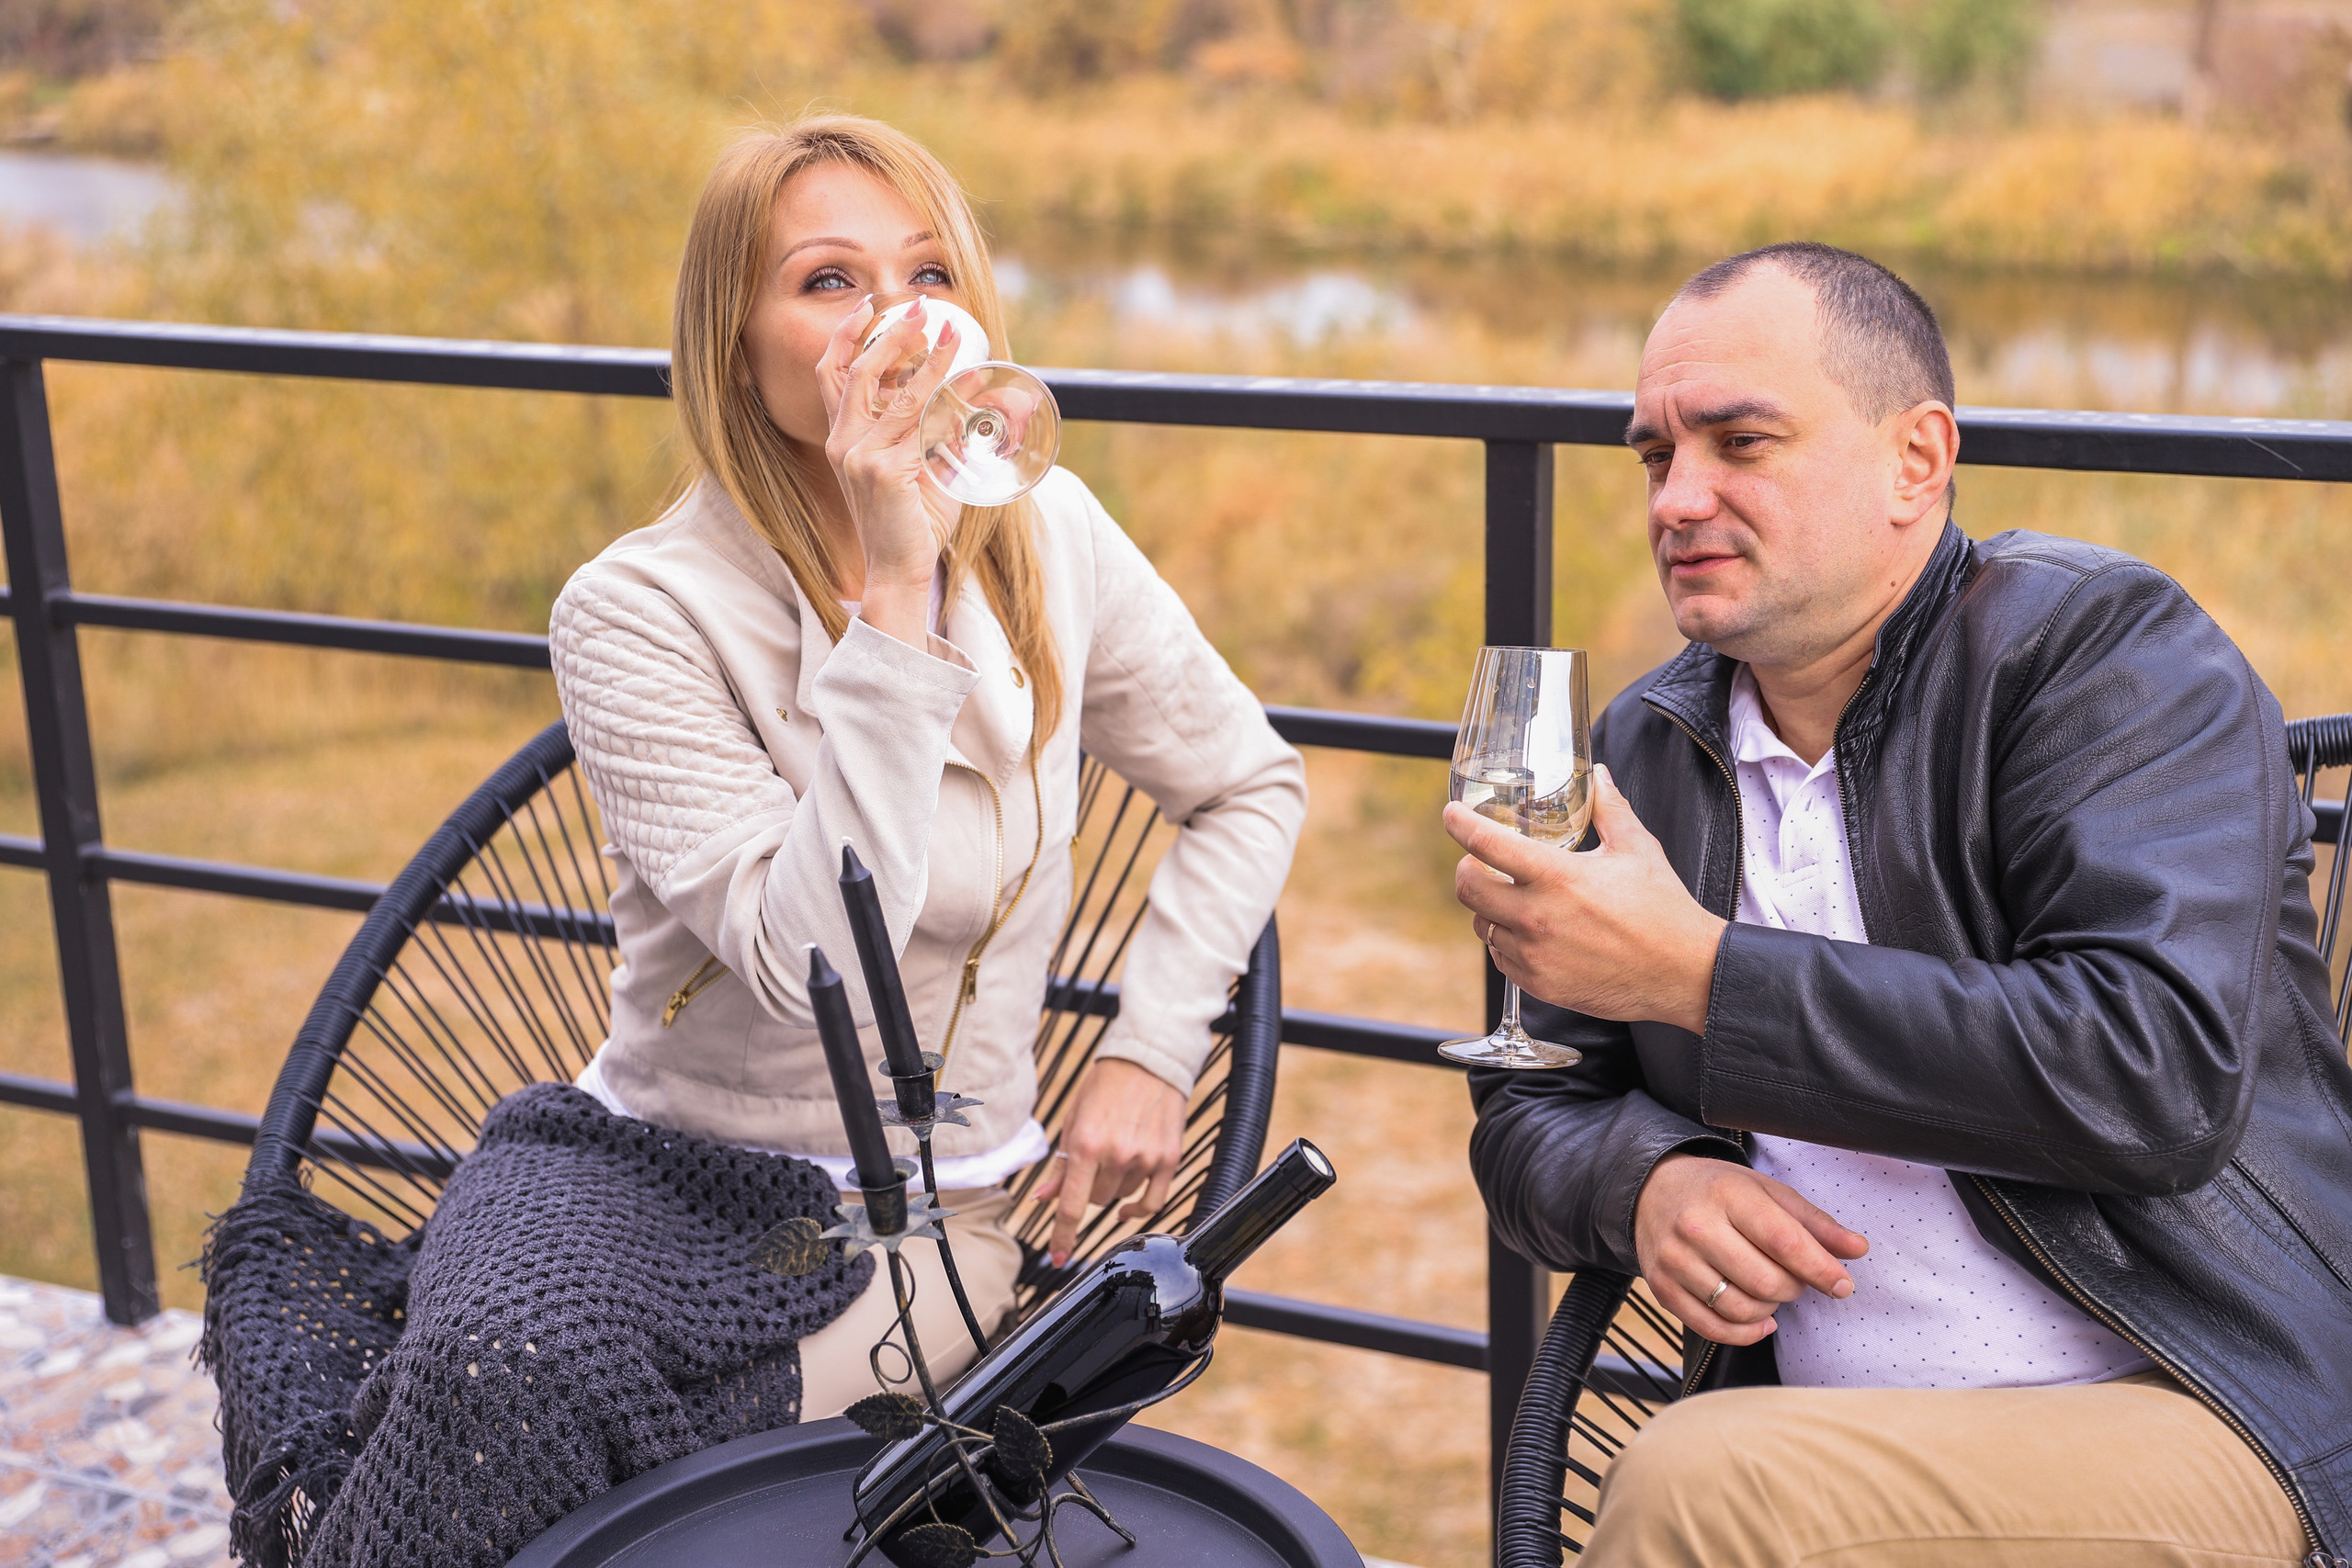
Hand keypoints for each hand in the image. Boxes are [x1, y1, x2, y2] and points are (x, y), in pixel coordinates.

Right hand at [816, 298, 959, 641]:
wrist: (898, 571)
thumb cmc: (912, 524)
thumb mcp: (923, 470)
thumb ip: (939, 435)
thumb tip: (976, 402)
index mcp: (843, 439)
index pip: (833, 375)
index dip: (846, 337)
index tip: (867, 307)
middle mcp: (844, 443)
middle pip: (855, 371)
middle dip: (887, 333)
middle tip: (919, 307)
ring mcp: (860, 456)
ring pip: (892, 391)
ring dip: (924, 356)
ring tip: (950, 332)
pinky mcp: (883, 470)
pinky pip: (919, 420)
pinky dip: (946, 393)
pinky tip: (969, 377)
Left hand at [1031, 1058, 1186, 1266]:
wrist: (1149, 1060)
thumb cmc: (1104, 1087)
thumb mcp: (1074, 1121)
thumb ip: (1062, 1165)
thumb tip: (1043, 1199)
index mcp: (1086, 1144)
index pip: (1072, 1205)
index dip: (1063, 1236)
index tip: (1059, 1257)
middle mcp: (1117, 1155)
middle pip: (1096, 1200)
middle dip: (1089, 1187)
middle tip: (1093, 1160)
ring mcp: (1146, 1158)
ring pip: (1121, 1198)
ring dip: (1114, 1187)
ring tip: (1116, 1153)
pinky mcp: (1170, 1158)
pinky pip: (1153, 1201)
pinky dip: (1138, 1208)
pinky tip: (1127, 1207)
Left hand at [1447, 763, 1726, 1032]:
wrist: (1684, 974)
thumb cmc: (1663, 910)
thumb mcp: (1637, 849)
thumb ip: (1610, 809)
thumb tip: (1599, 775)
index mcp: (1557, 877)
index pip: (1486, 844)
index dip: (1459, 824)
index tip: (1451, 815)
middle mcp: (1537, 917)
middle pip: (1468, 888)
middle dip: (1468, 870)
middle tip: (1482, 863)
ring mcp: (1535, 955)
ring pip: (1482, 926)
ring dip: (1490, 910)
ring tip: (1515, 900)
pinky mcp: (1540, 984)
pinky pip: (1502, 959)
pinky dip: (1507, 942)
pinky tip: (1531, 933)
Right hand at [1634, 1152, 1868, 1343]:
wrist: (1653, 1191)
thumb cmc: (1719, 1191)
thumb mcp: (1767, 1191)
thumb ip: (1814, 1223)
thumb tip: (1858, 1249)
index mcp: (1728, 1194)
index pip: (1784, 1242)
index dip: (1820, 1270)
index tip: (1843, 1285)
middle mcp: (1696, 1226)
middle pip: (1766, 1282)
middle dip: (1793, 1288)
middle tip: (1794, 1277)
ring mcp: (1675, 1260)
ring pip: (1741, 1309)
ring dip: (1770, 1310)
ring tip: (1769, 1290)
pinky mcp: (1662, 1289)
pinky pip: (1713, 1328)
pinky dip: (1746, 1333)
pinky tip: (1760, 1320)